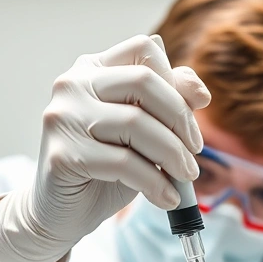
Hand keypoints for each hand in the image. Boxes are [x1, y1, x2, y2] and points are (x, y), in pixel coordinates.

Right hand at [0, 34, 211, 261]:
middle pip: (143, 82)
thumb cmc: (107, 168)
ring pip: (135, 124)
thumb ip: (168, 103)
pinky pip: (123, 163)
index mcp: (93, 69)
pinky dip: (154, 183)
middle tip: (194, 152)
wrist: (62, 213)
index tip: (194, 116)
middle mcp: (72, 85)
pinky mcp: (62, 154)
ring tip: (185, 178)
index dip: (177, 80)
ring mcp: (62, 118)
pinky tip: (167, 197)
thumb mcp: (144, 132)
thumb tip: (200, 93)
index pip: (144, 49)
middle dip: (180, 120)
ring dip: (172, 155)